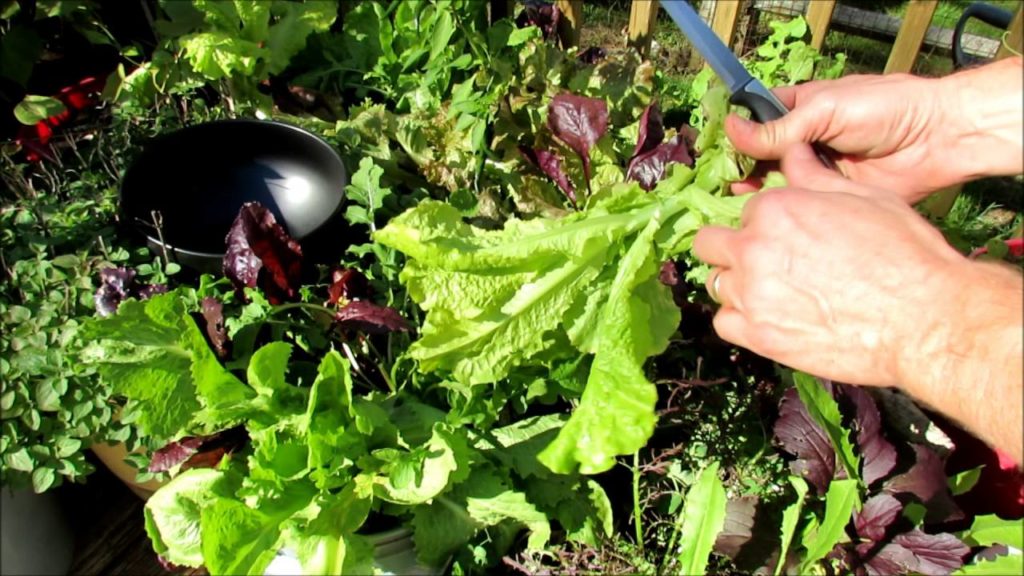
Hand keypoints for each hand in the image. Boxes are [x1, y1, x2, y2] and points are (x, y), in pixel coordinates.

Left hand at [693, 146, 965, 386]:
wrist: (923, 319)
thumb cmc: (904, 254)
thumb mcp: (864, 198)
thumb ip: (816, 178)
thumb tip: (792, 152)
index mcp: (775, 208)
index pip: (747, 211)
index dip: (766, 222)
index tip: (784, 235)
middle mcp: (753, 248)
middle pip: (711, 244)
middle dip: (732, 248)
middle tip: (763, 261)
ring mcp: (751, 294)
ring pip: (717, 283)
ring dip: (737, 284)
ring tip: (772, 292)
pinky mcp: (758, 335)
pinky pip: (724, 323)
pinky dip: (740, 320)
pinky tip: (767, 318)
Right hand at [725, 57, 1023, 203]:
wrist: (935, 139)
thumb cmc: (883, 109)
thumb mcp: (824, 111)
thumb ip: (779, 127)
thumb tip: (731, 130)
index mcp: (799, 110)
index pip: (757, 120)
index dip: (736, 133)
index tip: (715, 148)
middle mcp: (804, 141)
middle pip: (760, 155)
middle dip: (741, 165)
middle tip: (724, 178)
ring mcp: (816, 170)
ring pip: (775, 182)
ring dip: (756, 188)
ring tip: (739, 194)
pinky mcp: (830, 197)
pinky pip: (799, 203)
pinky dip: (781, 208)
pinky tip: (762, 212)